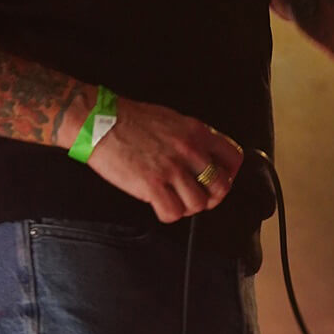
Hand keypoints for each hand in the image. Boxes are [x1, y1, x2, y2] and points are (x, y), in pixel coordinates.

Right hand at [86, 96, 243, 223]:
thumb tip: (204, 156)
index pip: (233, 158)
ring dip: (187, 206)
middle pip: (221, 186)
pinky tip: (159, 205)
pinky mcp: (152, 185)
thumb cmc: (130, 119)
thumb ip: (192, 138)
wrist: (100, 122)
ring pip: (198, 203)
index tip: (220, 179)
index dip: (230, 174)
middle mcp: (189, 150)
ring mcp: (171, 169)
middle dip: (211, 196)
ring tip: (174, 200)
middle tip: (197, 196)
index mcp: (197, 132)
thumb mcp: (172, 119)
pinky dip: (168, 213)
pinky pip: (173, 212)